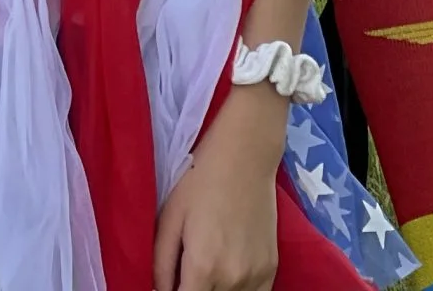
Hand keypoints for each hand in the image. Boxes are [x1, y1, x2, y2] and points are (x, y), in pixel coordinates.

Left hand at [152, 88, 283, 290]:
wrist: (245, 156)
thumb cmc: (200, 181)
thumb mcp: (170, 218)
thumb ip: (162, 264)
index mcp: (203, 267)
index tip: (171, 283)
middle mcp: (232, 280)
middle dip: (192, 290)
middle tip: (186, 272)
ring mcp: (256, 278)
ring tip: (205, 268)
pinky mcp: (271, 270)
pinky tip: (226, 272)